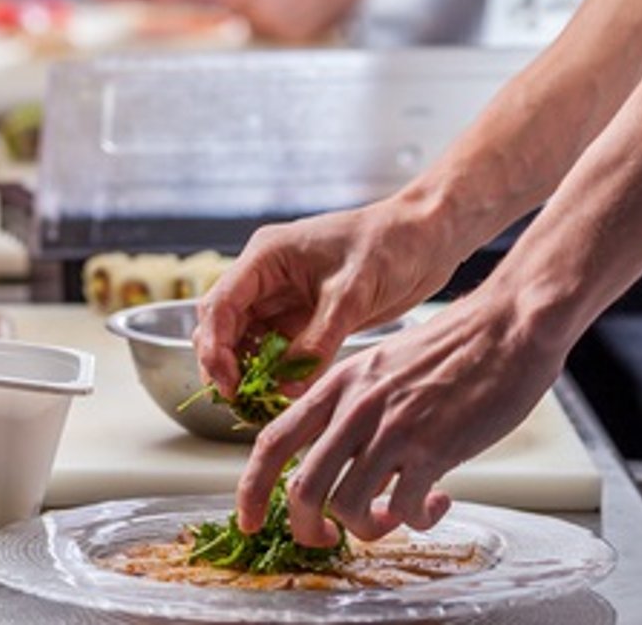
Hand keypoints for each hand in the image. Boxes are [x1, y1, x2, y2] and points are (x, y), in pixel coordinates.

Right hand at [194, 195, 467, 399]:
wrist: (426, 238)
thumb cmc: (390, 245)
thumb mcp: (351, 294)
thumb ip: (317, 341)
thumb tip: (288, 386)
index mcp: (266, 257)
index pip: (220, 304)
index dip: (214, 347)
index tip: (227, 383)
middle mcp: (266, 277)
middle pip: (223, 325)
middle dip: (223, 363)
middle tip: (238, 401)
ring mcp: (283, 298)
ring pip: (246, 341)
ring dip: (248, 371)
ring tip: (257, 403)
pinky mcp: (303, 317)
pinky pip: (276, 349)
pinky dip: (274, 372)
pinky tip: (283, 393)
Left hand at [236, 285, 569, 545]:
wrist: (507, 327)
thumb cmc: (452, 347)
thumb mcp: (381, 367)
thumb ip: (354, 407)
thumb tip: (341, 458)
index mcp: (336, 385)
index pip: (272, 441)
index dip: (251, 488)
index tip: (249, 520)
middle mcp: (355, 408)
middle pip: (302, 489)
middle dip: (308, 529)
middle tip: (330, 540)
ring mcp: (392, 429)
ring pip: (350, 507)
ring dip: (370, 528)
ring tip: (395, 517)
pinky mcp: (433, 449)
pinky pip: (406, 509)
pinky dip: (417, 520)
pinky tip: (436, 502)